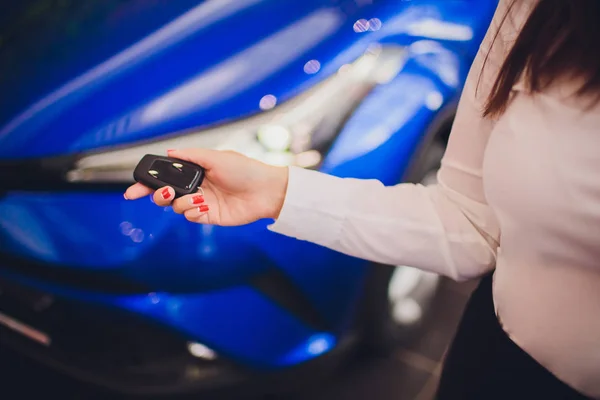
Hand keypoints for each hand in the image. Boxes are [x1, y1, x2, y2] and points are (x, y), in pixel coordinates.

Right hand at [124, 149, 288, 225]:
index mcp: (195, 171)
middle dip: (157, 196)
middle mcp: (196, 187)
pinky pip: (190, 217)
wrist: (265, 191)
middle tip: (163, 195)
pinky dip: (193, 212)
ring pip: (176, 207)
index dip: (148, 183)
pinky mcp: (209, 216)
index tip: (133, 190)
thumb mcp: (216, 157)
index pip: (166, 177)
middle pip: (164, 195)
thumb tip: (169, 152)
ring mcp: (201, 203)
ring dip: (181, 203)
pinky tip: (205, 206)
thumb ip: (191, 156)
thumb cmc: (244, 169)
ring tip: (198, 198)